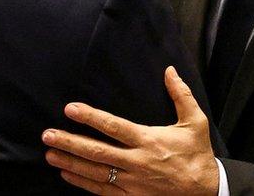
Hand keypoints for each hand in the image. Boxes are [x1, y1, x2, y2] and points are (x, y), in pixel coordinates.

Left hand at [42, 66, 217, 194]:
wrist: (205, 191)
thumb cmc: (197, 154)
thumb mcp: (195, 122)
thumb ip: (180, 95)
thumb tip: (170, 70)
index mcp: (149, 140)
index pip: (114, 127)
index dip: (91, 118)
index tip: (71, 109)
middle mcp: (137, 162)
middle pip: (98, 152)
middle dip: (71, 142)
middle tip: (48, 135)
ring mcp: (133, 183)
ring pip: (96, 172)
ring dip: (70, 162)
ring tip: (50, 153)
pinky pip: (102, 191)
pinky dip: (82, 183)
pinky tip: (66, 174)